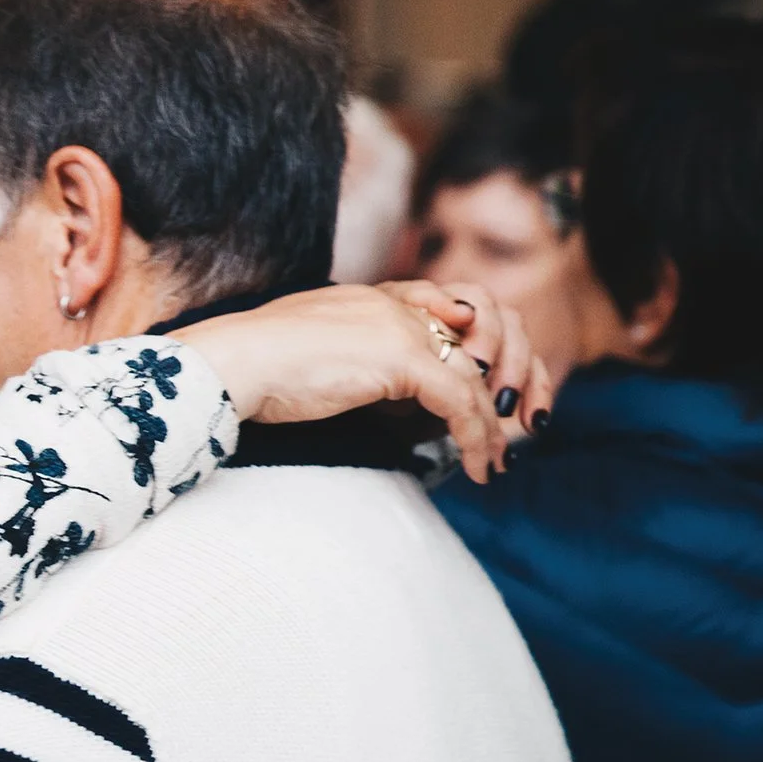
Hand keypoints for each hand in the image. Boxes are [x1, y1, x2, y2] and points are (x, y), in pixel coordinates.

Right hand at [172, 282, 555, 483]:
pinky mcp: (402, 357)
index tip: (506, 391)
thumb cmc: (261, 368)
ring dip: (498, 422)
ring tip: (498, 459)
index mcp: (384, 295)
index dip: (500, 346)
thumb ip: (368, 362)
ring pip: (480, 373)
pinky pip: (461, 401)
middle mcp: (401, 301)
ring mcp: (403, 324)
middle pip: (494, 327)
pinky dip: (477, 438)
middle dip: (522, 375)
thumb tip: (396, 401)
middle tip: (528, 422)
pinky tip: (478, 466)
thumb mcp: (326, 354)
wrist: (234, 361)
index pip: (468, 306)